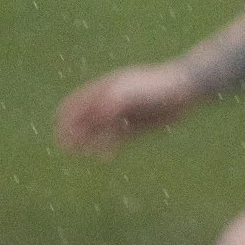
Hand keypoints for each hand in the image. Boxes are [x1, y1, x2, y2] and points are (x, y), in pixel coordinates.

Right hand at [56, 63, 197, 155]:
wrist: (185, 89)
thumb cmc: (155, 87)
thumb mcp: (131, 91)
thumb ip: (112, 101)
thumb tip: (95, 114)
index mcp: (106, 88)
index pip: (78, 101)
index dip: (67, 115)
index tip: (60, 129)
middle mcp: (111, 102)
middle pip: (86, 119)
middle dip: (75, 132)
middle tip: (66, 148)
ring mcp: (123, 115)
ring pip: (100, 131)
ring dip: (89, 142)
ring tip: (82, 155)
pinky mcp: (136, 128)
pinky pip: (117, 139)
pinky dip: (108, 147)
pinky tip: (106, 157)